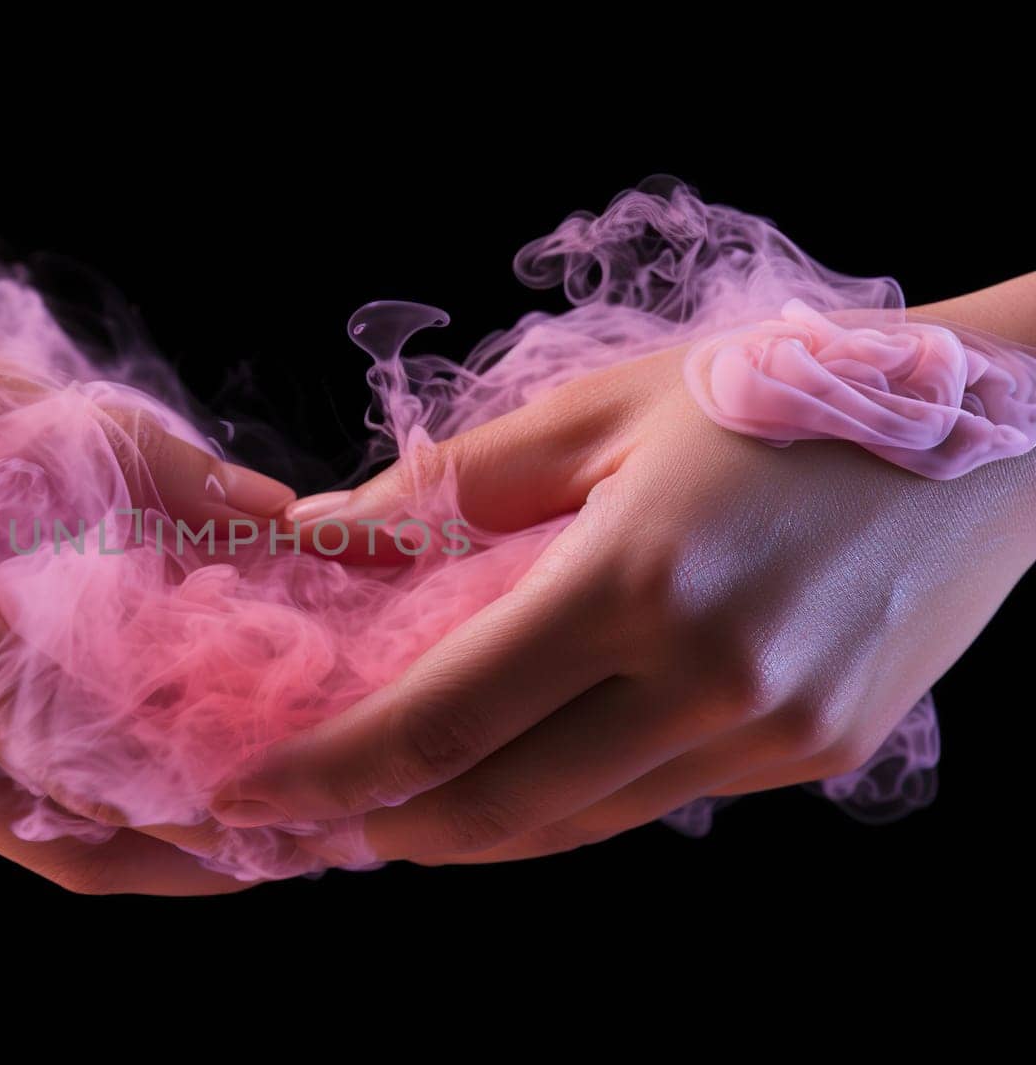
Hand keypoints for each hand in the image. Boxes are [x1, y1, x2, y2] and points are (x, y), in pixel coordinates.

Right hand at [0, 279, 294, 893]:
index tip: (287, 800)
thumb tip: (267, 506)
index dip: (191, 785)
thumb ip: (115, 457)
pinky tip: (105, 754)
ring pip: (1, 820)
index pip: (78, 745)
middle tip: (277, 833)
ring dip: (109, 820)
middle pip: (45, 828)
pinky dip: (39, 785)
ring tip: (217, 797)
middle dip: (171, 842)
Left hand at [212, 296, 1035, 864]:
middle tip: (314, 817)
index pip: (442, 716)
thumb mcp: (605, 410)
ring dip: (474, 827)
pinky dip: (569, 799)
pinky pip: (654, 800)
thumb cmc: (777, 393)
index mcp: (635, 582)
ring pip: (578, 821)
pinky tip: (523, 769)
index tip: (257, 789)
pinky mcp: (813, 754)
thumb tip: (330, 532)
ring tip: (400, 807)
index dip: (336, 767)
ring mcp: (770, 733)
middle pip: (500, 803)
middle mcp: (706, 681)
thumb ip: (454, 485)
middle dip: (388, 825)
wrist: (983, 432)